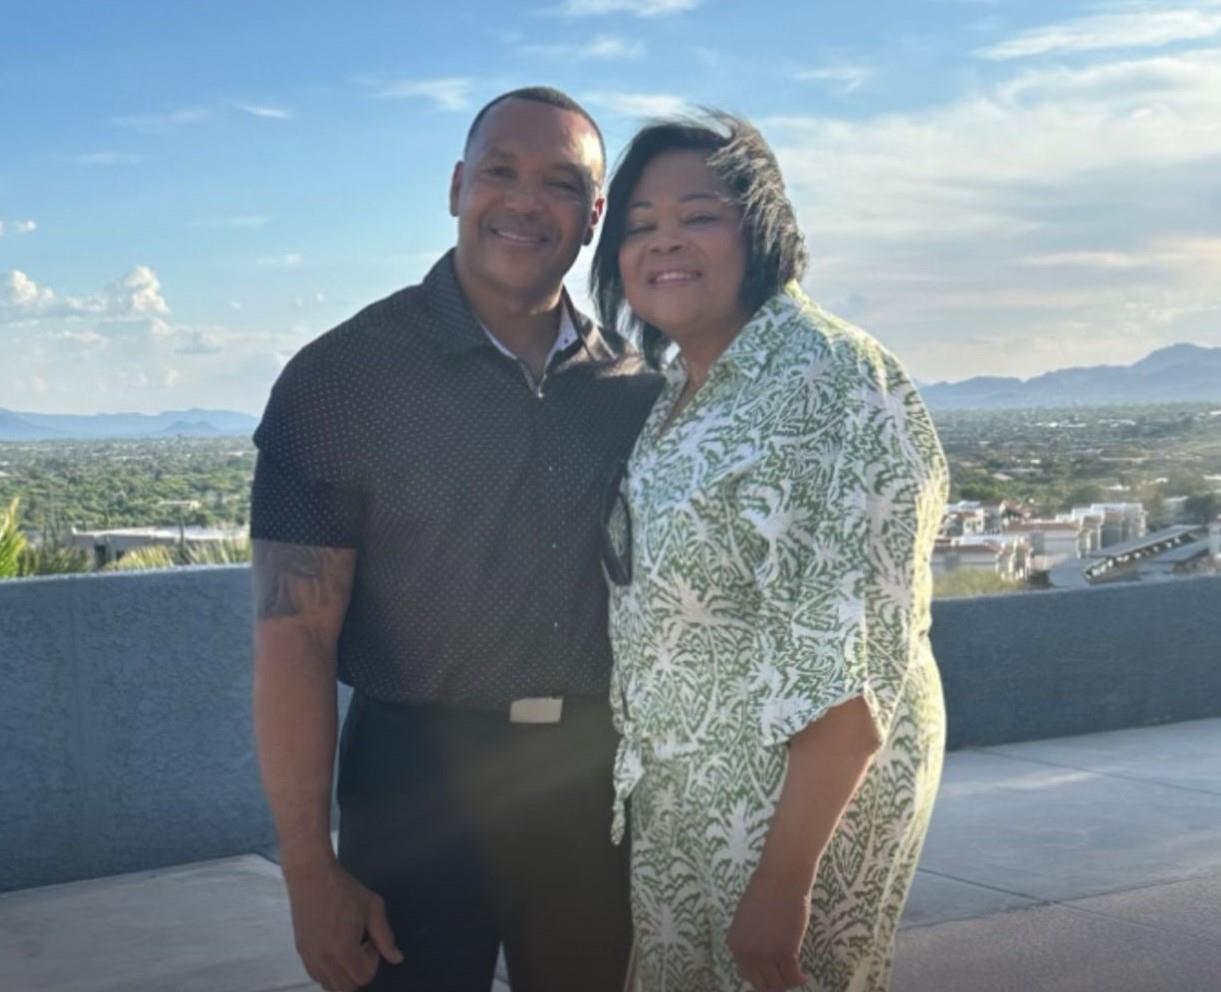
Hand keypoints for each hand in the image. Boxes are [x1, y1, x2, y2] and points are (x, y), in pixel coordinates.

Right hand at [284, 861, 402, 991]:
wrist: (312, 876)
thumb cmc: (345, 890)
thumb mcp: (372, 908)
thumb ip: (385, 937)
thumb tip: (397, 959)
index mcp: (343, 950)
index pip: (363, 977)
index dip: (373, 961)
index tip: (371, 940)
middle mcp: (324, 960)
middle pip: (346, 987)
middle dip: (360, 972)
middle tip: (362, 947)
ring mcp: (310, 958)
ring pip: (330, 985)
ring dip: (344, 974)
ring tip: (348, 948)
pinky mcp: (301, 952)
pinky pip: (317, 975)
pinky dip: (329, 971)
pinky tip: (334, 948)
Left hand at [726, 870, 810, 991]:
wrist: (780, 879)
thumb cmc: (765, 892)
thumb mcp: (747, 919)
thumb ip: (750, 940)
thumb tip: (759, 959)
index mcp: (735, 944)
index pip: (748, 975)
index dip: (762, 979)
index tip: (772, 977)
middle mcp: (748, 954)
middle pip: (763, 984)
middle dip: (775, 984)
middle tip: (785, 979)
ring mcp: (766, 954)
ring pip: (779, 984)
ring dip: (788, 983)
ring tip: (795, 976)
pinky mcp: (786, 952)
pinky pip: (793, 976)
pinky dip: (799, 979)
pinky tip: (803, 976)